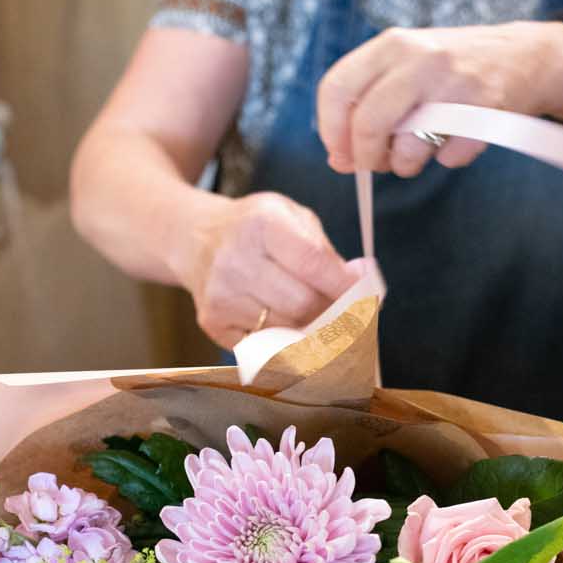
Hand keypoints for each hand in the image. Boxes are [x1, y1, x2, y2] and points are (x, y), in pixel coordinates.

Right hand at [177, 191, 357, 348]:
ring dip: (311, 328)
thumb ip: (325, 250)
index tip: (367, 297)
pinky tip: (286, 323)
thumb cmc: (254, 229)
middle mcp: (235, 259)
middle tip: (345, 312)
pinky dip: (283, 340)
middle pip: (302, 304)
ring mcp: (220, 295)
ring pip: (286, 328)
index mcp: (261, 223)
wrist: (194, 239)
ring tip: (317, 316)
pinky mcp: (212, 322)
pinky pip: (264, 344)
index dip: (345, 286)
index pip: (313, 262)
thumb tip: (361, 283)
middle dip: (332, 312)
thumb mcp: (291, 218)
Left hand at [314, 21, 562, 177]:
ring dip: (406, 164)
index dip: (330, 129)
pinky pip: (449, 157)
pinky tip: (458, 138)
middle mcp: (419, 58)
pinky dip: (449, 158)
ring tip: (416, 154)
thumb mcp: (406, 68)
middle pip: (366, 123)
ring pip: (407, 148)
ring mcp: (453, 83)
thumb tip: (338, 159)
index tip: (339, 152)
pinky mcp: (484, 110)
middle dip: (364, 157)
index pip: (336, 87)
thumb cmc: (453, 68)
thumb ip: (368, 103)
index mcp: (392, 45)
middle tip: (373, 166)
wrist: (527, 56)